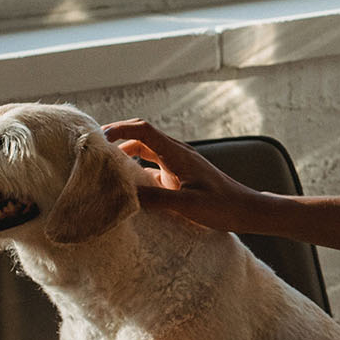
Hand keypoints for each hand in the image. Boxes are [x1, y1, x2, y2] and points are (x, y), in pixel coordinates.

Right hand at [101, 118, 261, 233]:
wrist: (247, 211)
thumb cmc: (223, 206)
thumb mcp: (187, 205)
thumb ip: (155, 198)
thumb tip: (123, 194)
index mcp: (178, 154)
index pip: (144, 130)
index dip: (120, 129)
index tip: (99, 138)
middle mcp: (176, 154)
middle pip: (140, 136)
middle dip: (116, 138)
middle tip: (93, 150)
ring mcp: (177, 165)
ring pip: (144, 151)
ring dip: (124, 155)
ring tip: (102, 166)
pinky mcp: (178, 177)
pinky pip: (150, 168)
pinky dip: (135, 171)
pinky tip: (124, 185)